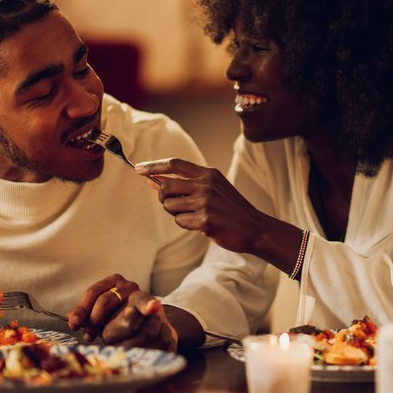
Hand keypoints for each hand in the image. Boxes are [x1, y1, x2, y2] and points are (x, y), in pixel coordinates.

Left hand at [67, 275, 176, 351]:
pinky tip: (143, 321)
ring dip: (113, 336)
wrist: (154, 321)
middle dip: (93, 322)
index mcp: (115, 282)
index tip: (74, 325)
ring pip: (125, 318)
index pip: (94, 293)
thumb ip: (88, 314)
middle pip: (105, 301)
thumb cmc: (121, 316)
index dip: (82, 309)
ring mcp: (146, 297)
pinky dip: (136, 336)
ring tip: (110, 344)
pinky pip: (144, 326)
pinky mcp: (158, 313)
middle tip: (88, 336)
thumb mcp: (103, 312)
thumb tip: (70, 317)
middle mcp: (130, 286)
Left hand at [136, 158, 265, 252]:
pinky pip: (180, 221)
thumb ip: (185, 184)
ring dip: (177, 213)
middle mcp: (206, 184)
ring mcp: (205, 202)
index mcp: (208, 173)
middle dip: (163, 197)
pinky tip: (202, 224)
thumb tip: (153, 181)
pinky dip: (186, 224)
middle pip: (165, 187)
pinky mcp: (205, 220)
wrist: (254, 228)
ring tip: (195, 215)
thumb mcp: (211, 189)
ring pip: (170, 206)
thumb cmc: (229, 209)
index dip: (154, 166)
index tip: (138, 169)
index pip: (175, 164)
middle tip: (175, 204)